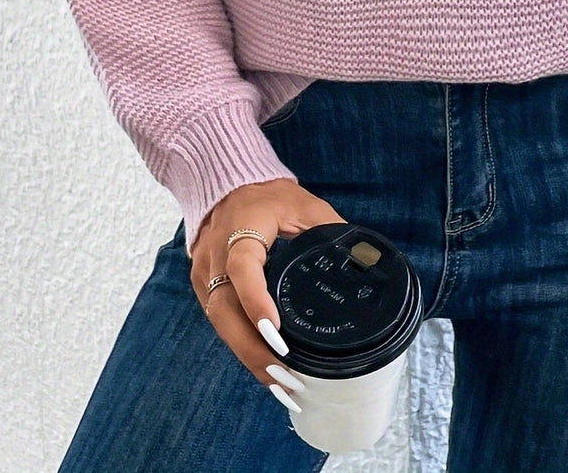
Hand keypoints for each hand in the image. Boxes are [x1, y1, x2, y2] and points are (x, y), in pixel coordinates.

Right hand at [190, 178, 348, 400]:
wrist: (225, 182)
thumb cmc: (268, 193)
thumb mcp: (305, 205)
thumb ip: (330, 230)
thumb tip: (364, 260)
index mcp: (240, 228)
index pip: (242, 267)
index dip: (257, 301)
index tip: (276, 333)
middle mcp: (215, 254)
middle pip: (224, 310)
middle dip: (254, 349)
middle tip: (286, 377)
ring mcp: (204, 271)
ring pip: (220, 322)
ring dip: (248, 356)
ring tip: (280, 384)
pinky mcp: (203, 284)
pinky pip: (220, 320)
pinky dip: (241, 345)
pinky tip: (264, 367)